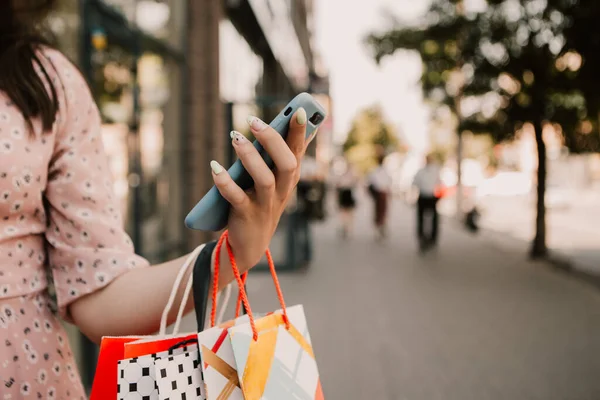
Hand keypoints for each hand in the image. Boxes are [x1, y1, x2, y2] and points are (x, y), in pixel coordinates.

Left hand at [210, 108, 308, 276]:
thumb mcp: (275, 179)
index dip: (300, 131)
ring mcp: (265, 204)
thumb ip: (280, 154)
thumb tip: (291, 123)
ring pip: (265, 179)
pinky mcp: (246, 215)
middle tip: (254, 121)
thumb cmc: (261, 202)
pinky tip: (215, 167)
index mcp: (290, 178)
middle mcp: (282, 191)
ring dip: (250, 157)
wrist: (250, 243)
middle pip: (287, 164)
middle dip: (273, 140)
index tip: (298, 110)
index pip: (298, 151)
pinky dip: (225, 182)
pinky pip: (237, 198)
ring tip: (235, 136)